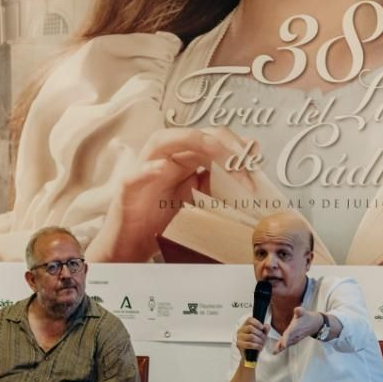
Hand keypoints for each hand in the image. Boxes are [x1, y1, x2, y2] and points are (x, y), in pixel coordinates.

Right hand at [86, 127, 251, 262]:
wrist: (133, 245)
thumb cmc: (162, 221)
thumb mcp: (198, 200)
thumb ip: (218, 183)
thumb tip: (247, 167)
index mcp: (182, 158)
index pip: (212, 139)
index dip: (235, 149)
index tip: (255, 167)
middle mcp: (163, 157)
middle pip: (193, 136)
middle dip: (223, 147)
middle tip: (245, 168)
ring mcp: (143, 170)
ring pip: (162, 141)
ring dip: (192, 142)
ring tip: (215, 150)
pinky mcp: (127, 189)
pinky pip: (136, 174)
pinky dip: (149, 169)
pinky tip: (162, 168)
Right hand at [234, 316, 269, 356]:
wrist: (251, 355)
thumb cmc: (256, 342)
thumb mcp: (262, 335)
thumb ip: (265, 329)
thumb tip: (266, 326)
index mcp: (245, 325)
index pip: (249, 319)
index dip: (256, 323)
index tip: (262, 327)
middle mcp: (241, 330)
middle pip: (250, 327)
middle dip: (259, 333)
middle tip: (264, 338)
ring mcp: (239, 337)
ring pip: (251, 336)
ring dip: (259, 340)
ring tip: (262, 343)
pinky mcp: (239, 344)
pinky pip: (249, 344)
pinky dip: (256, 346)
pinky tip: (260, 347)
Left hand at [274, 307, 325, 352]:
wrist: (315, 324)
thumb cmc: (307, 317)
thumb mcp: (304, 312)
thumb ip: (299, 311)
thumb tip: (297, 310)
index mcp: (296, 327)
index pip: (290, 333)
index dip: (286, 339)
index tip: (283, 344)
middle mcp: (296, 334)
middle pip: (287, 340)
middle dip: (281, 345)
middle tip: (275, 351)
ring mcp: (296, 338)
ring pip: (288, 343)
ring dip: (281, 348)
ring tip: (274, 352)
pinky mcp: (295, 340)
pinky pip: (288, 344)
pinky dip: (283, 348)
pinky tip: (277, 351)